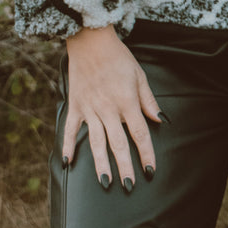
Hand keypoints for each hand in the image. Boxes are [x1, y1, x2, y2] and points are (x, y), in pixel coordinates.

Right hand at [63, 24, 163, 188]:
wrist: (90, 40)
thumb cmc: (118, 57)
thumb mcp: (139, 75)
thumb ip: (148, 100)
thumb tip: (160, 120)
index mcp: (126, 101)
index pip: (139, 134)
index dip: (146, 153)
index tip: (151, 170)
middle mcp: (107, 109)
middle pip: (118, 144)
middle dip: (125, 167)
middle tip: (130, 186)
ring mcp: (89, 109)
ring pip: (96, 142)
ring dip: (101, 164)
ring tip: (106, 183)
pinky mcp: (75, 105)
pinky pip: (70, 130)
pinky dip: (67, 146)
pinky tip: (68, 163)